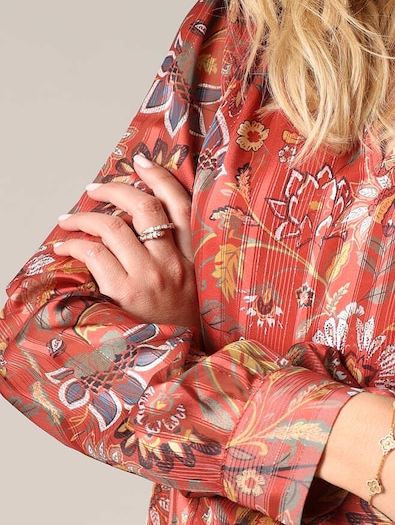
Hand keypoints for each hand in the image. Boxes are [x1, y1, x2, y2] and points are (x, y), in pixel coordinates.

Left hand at [54, 154, 200, 332]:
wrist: (181, 363)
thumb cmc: (185, 325)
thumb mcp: (197, 286)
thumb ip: (181, 256)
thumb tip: (142, 230)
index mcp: (198, 256)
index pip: (182, 204)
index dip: (160, 177)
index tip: (140, 162)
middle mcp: (176, 261)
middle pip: (144, 207)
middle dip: (115, 189)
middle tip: (94, 189)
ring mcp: (151, 276)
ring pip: (112, 227)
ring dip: (84, 216)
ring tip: (68, 218)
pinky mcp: (126, 292)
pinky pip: (94, 254)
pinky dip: (74, 244)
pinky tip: (65, 246)